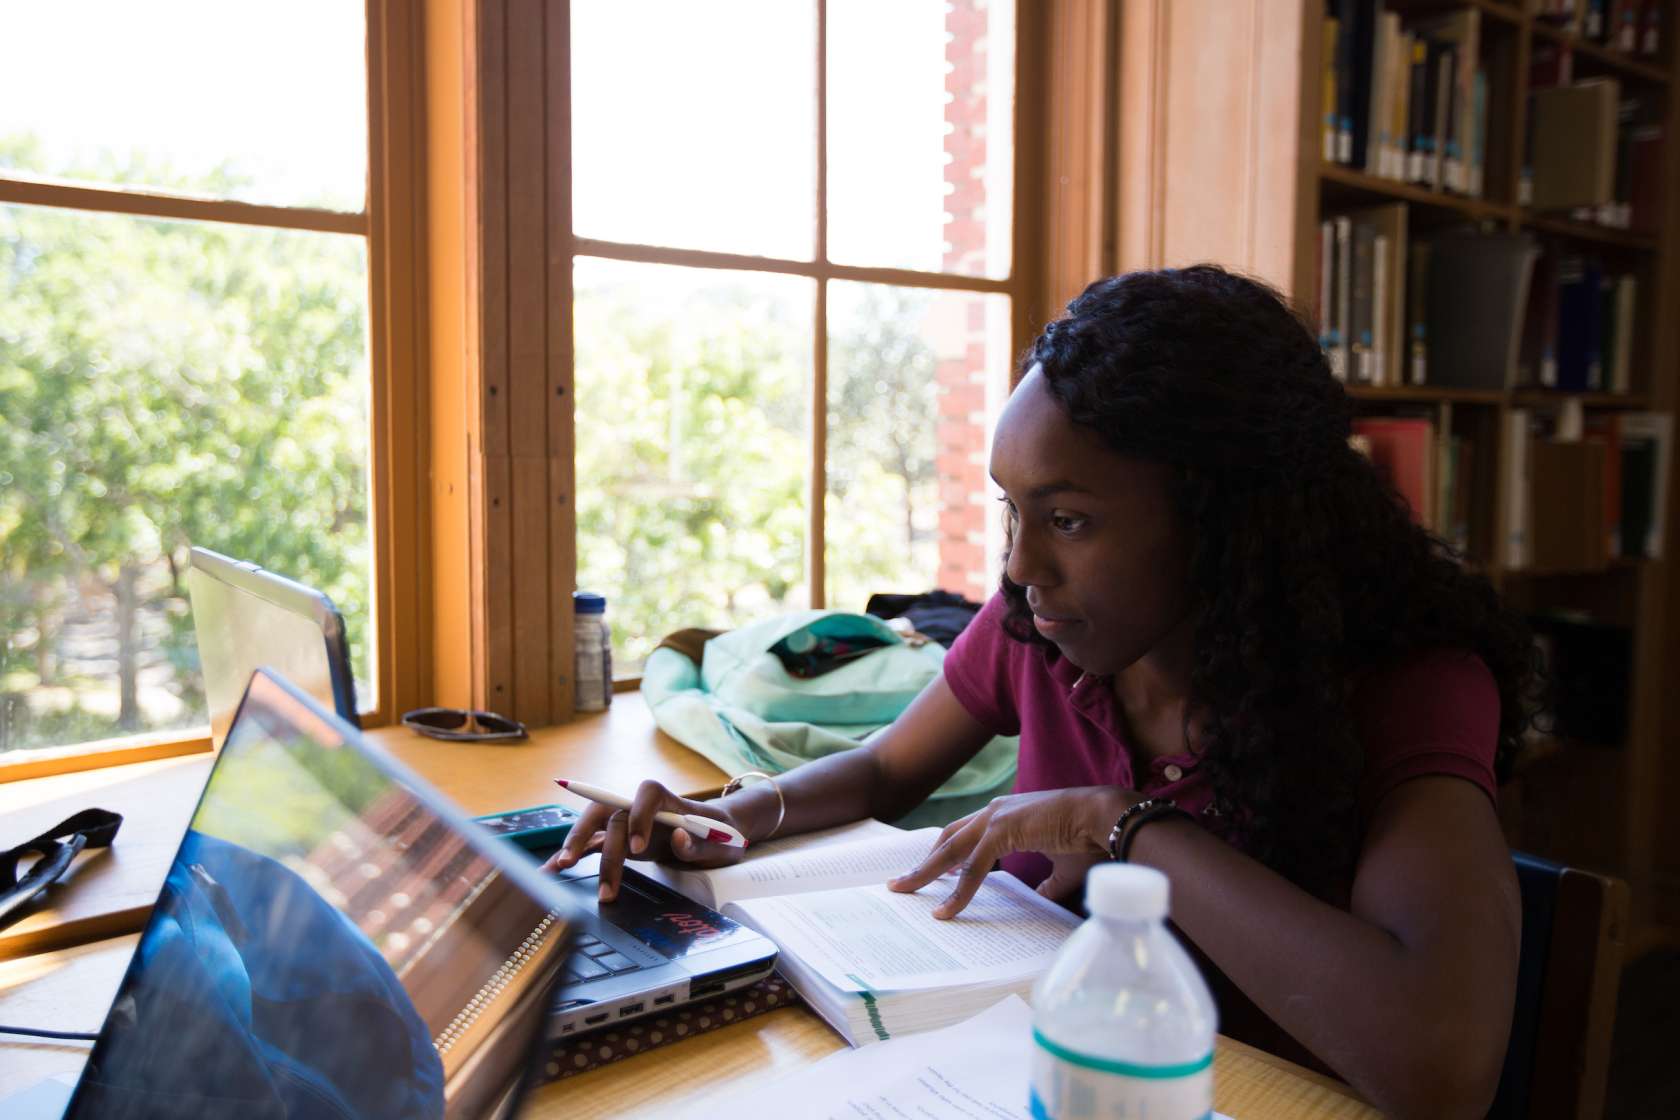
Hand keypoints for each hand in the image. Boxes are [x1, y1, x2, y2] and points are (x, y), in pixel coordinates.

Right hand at [542, 780, 746, 901]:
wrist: (717, 836)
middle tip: (576, 860)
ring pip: (594, 825)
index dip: (639, 817)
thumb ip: (703, 844)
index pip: (647, 794)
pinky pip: (593, 846)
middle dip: (589, 832)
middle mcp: (642, 807)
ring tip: (560, 868)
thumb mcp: (724, 844)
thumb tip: (677, 839)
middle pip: (609, 809)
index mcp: (669, 800)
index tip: (637, 848)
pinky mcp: (620, 841)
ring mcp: (628, 823)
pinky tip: (550, 870)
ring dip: (576, 845)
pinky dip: (572, 855)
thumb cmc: (721, 837)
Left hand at [887, 787, 1135, 917]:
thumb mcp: (1062, 868)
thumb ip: (1046, 884)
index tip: (929, 873)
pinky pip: (972, 868)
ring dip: (925, 873)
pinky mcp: (1002, 832)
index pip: (964, 835)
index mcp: (1006, 815)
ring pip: (950, 851)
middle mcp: (994, 812)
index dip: (944, 854)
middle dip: (923, 862)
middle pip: (946, 840)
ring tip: (904, 892)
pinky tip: (945, 910)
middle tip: (901, 883)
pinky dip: (957, 890)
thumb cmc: (1089, 839)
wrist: (1105, 818)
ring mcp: (996, 819)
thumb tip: (1040, 900)